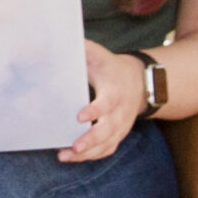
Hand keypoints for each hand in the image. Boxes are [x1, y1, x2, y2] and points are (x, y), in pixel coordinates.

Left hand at [63, 43, 141, 164]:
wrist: (138, 81)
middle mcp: (120, 112)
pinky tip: (73, 157)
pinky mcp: (118, 134)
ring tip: (66, 156)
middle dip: (92, 139)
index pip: (107, 103)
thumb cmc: (110, 67)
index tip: (79, 116)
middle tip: (74, 146)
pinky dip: (93, 156)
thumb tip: (60, 39)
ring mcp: (121, 125)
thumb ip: (82, 48)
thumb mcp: (98, 55)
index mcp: (114, 91)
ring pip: (108, 143)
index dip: (95, 110)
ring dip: (88, 152)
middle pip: (108, 129)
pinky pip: (108, 149)